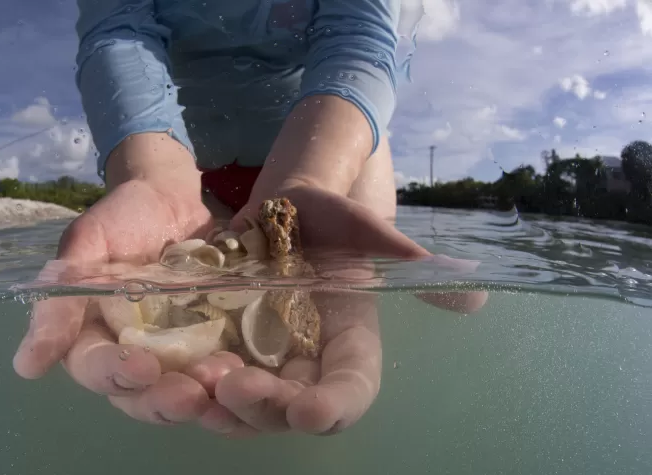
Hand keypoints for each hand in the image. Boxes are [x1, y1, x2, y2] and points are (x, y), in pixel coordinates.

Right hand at [12, 180, 237, 423]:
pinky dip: (233, 381)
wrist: (177, 197)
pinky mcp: (213, 346)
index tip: (141, 367)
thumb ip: (61, 294)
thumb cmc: (123, 217)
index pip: (94, 367)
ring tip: (224, 385)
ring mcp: (175, 355)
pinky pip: (221, 375)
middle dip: (163, 401)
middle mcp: (132, 355)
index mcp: (92, 335)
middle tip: (190, 396)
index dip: (114, 374)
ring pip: (181, 394)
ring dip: (202, 399)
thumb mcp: (88, 243)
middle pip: (139, 397)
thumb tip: (25, 366)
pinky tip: (252, 377)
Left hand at [195, 184, 487, 436]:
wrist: (276, 211)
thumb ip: (403, 255)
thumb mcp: (361, 225)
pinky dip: (192, 386)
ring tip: (201, 386)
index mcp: (348, 342)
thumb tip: (475, 295)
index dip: (335, 405)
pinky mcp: (222, 348)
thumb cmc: (327, 216)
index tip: (312, 410)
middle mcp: (306, 363)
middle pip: (292, 409)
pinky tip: (175, 374)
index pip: (351, 389)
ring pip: (246, 407)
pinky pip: (209, 382)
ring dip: (224, 406)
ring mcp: (262, 361)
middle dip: (266, 408)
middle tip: (237, 387)